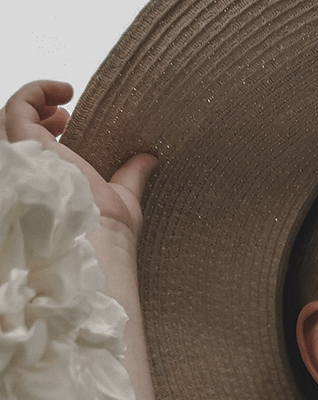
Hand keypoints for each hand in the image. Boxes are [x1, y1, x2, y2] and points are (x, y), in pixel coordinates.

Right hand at [2, 80, 156, 246]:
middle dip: (39, 115)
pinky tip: (64, 90)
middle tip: (65, 113)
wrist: (100, 237)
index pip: (36, 152)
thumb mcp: (124, 197)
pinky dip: (37, 91)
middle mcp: (35, 172)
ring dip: (35, 101)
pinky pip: (18, 107)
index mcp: (52, 183)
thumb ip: (132, 176)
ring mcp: (28, 159)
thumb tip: (150, 159)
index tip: (71, 121)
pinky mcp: (26, 145)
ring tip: (64, 95)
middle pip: (20, 134)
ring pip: (11, 119)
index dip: (47, 130)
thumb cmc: (110, 229)